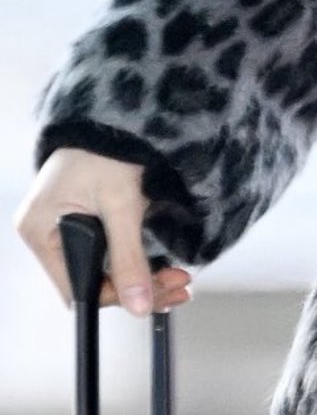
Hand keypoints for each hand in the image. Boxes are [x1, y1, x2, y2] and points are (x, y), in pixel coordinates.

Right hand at [13, 148, 193, 314]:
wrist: (115, 109)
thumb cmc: (106, 145)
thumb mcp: (120, 204)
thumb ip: (128, 257)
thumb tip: (138, 306)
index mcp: (39, 230)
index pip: (75, 287)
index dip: (116, 296)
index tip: (153, 296)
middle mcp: (47, 231)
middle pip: (93, 280)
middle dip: (138, 286)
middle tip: (179, 287)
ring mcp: (66, 224)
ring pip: (106, 268)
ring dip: (143, 275)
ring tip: (179, 278)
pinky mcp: (87, 216)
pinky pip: (110, 249)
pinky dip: (137, 258)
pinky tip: (163, 263)